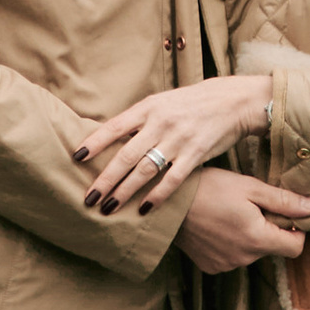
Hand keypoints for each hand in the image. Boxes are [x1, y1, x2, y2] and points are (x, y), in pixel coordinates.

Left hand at [77, 74, 274, 214]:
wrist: (232, 101)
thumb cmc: (192, 103)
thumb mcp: (163, 103)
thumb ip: (139, 120)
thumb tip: (109, 140)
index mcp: (148, 108)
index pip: (115, 127)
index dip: (95, 143)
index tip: (76, 158)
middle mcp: (160, 123)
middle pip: (126, 155)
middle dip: (105, 179)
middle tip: (88, 199)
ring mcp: (178, 139)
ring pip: (145, 170)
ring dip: (125, 191)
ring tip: (109, 208)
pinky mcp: (196, 154)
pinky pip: (172, 179)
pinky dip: (157, 196)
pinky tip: (144, 209)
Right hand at [178, 167, 309, 273]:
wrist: (168, 203)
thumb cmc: (210, 188)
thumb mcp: (250, 188)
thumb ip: (284, 201)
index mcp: (258, 239)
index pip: (295, 248)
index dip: (296, 230)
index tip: (285, 214)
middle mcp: (244, 258)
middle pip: (272, 247)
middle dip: (269, 229)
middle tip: (250, 206)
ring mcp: (225, 265)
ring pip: (252, 252)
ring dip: (249, 236)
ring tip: (230, 213)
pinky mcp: (210, 266)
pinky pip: (232, 257)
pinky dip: (231, 244)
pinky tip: (217, 226)